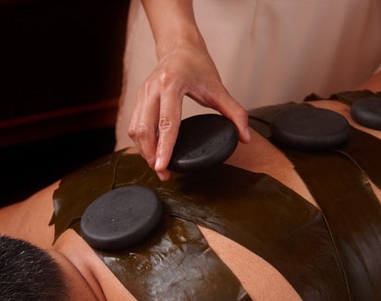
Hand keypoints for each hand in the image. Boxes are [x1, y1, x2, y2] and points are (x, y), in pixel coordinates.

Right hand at [128, 28, 249, 180]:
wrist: (179, 46)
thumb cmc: (197, 64)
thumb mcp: (219, 88)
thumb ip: (235, 113)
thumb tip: (246, 137)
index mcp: (171, 84)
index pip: (167, 122)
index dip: (164, 147)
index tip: (162, 166)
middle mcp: (152, 89)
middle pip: (144, 129)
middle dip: (151, 155)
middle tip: (164, 173)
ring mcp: (142, 93)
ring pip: (135, 129)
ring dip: (144, 151)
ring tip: (158, 166)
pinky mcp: (138, 98)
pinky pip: (134, 125)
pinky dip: (140, 142)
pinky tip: (151, 152)